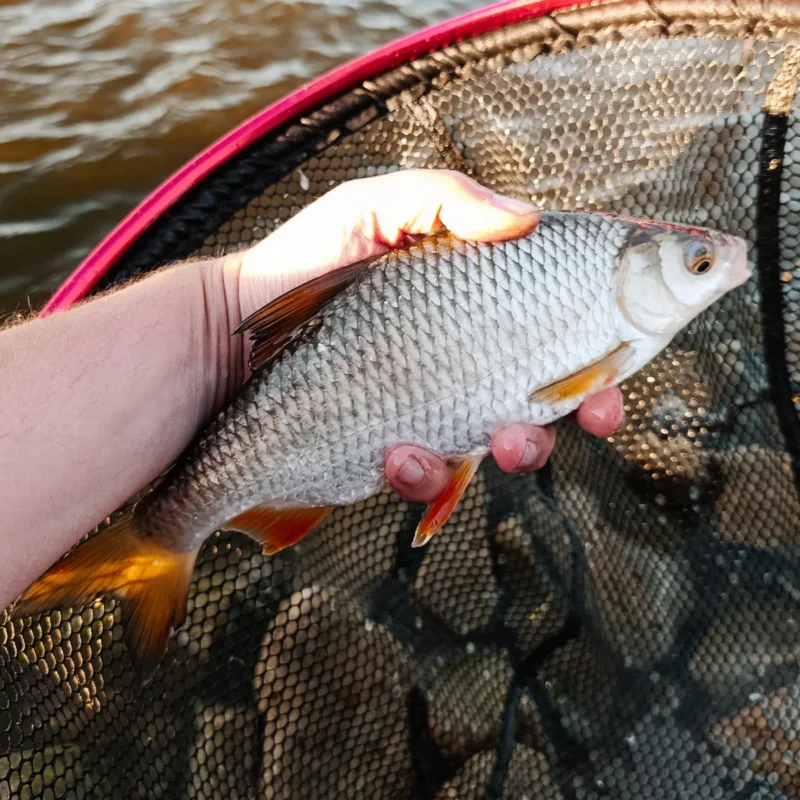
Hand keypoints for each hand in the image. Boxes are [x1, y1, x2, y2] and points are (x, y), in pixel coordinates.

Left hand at [221, 169, 623, 502]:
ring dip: (520, 449)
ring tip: (495, 437)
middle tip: (593, 411)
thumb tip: (527, 217)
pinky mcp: (396, 458)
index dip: (603, 345)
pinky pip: (433, 481)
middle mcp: (463, 363)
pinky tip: (394, 453)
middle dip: (586, 410)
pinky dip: (425, 474)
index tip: (623, 359)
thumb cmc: (298, 266)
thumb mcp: (367, 207)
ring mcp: (433, 414)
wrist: (225, 345)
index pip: (557, 324)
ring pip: (504, 447)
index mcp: (472, 306)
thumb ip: (444, 198)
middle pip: (552, 395)